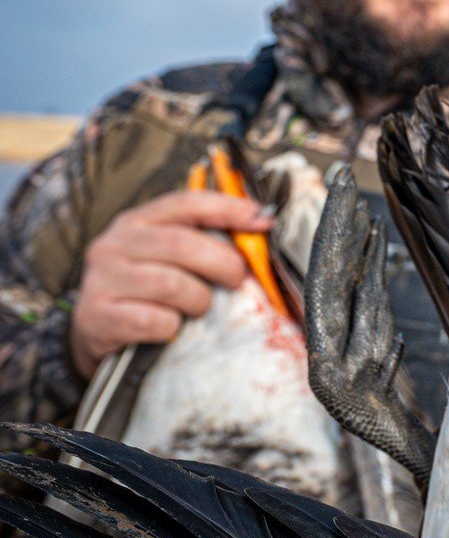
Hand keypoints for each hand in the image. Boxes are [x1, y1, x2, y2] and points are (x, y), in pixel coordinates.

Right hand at [69, 189, 273, 377]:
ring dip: (199, 300)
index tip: (264, 220)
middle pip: (182, 244)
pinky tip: (170, 327)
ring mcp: (101, 280)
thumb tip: (262, 227)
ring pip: (172, 284)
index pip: (186, 203)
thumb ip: (204, 240)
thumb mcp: (167, 258)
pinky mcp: (96, 316)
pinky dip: (172, 326)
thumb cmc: (146, 290)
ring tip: (199, 307)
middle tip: (236, 279)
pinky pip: (154, 320)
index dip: (229, 209)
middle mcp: (113, 244)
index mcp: (136, 221)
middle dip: (222, 263)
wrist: (96, 334)